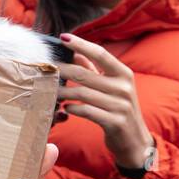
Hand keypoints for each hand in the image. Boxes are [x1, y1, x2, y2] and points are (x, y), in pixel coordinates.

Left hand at [57, 33, 153, 168]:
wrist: (135, 140)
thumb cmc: (118, 109)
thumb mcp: (112, 87)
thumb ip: (95, 70)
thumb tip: (75, 52)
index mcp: (124, 74)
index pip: (100, 53)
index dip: (81, 44)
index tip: (63, 37)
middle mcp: (124, 87)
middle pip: (84, 74)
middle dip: (61, 71)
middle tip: (44, 70)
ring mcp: (120, 105)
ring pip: (82, 93)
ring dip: (62, 92)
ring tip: (49, 92)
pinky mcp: (114, 122)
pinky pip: (86, 111)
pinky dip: (72, 108)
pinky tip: (65, 109)